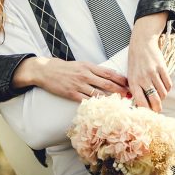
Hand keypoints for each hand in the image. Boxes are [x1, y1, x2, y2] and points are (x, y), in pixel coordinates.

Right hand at [13, 57, 129, 102]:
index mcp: (88, 66)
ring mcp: (78, 85)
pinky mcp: (71, 94)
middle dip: (120, 90)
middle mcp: (85, 75)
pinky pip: (86, 100)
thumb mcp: (80, 65)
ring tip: (120, 104)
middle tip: (130, 96)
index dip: (121, 79)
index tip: (130, 83)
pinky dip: (95, 105)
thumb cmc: (64, 68)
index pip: (109, 72)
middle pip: (107, 83)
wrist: (45, 70)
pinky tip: (103, 109)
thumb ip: (93, 70)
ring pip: (99, 93)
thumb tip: (107, 77)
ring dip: (110, 100)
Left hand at [127, 12, 171, 112]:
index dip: (146, 111)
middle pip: (154, 101)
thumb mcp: (130, 75)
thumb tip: (141, 104)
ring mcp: (153, 73)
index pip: (141, 102)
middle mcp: (143, 78)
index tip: (148, 114)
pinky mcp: (162, 68)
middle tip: (158, 110)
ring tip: (160, 95)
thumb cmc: (135, 60)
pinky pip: (168, 84)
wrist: (142, 43)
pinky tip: (164, 87)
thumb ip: (135, 88)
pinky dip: (167, 88)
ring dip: (162, 97)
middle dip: (157, 108)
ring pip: (163, 93)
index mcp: (133, 82)